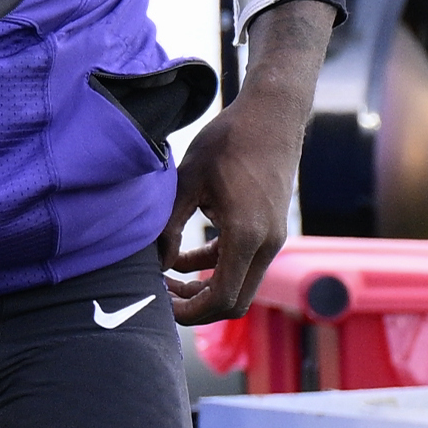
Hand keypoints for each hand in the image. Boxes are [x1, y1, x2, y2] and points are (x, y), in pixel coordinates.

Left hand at [158, 1, 328, 324]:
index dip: (190, 312)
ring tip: (166, 279)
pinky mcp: (270, 228)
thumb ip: (169, 226)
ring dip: (204, 288)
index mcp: (245, 235)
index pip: (222, 299)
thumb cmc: (228, 141)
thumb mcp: (187, 180)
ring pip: (238, 284)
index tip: (160, 304)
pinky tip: (184, 257)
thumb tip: (155, 263)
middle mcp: (266, 243)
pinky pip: (242, 263)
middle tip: (161, 296)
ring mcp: (272, 237)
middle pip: (234, 302)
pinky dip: (215, 267)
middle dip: (196, 307)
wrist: (271, 115)